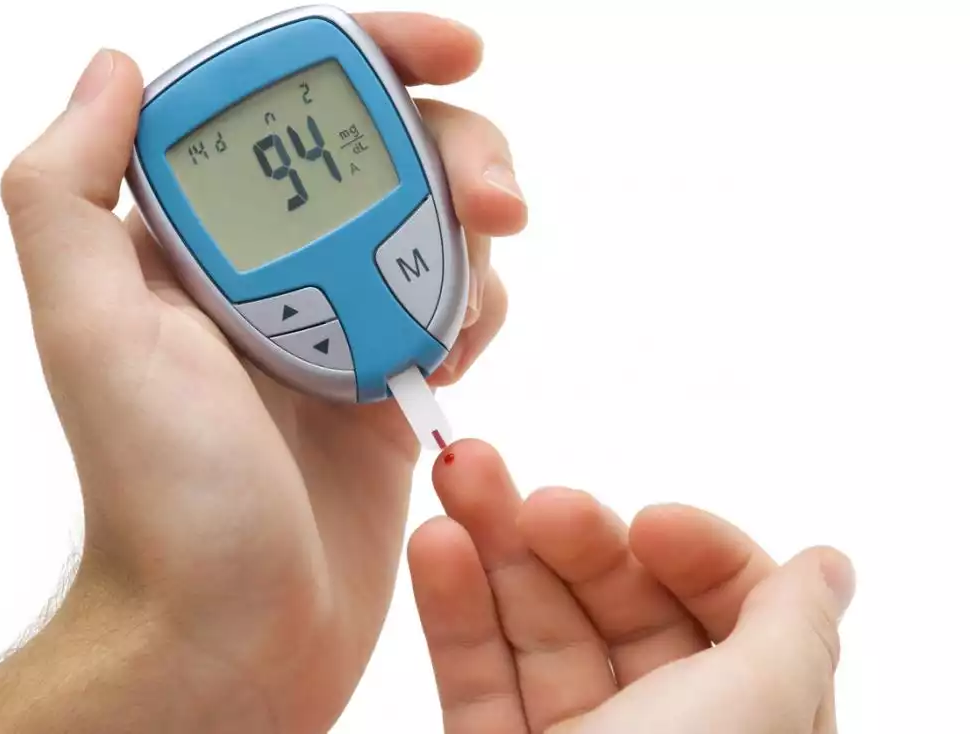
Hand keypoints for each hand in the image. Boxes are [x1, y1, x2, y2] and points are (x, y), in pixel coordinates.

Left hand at [0, 13, 524, 733]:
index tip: (452, 54)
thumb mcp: (92, 331)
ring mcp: (337, 323)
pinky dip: (476, 314)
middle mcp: (269, 270)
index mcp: (199, 238)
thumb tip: (114, 68)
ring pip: (437, 229)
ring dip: (471, 247)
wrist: (233, 632)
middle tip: (498, 202)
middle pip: (388, 156)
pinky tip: (457, 357)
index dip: (375, 61)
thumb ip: (67, 190)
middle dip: (459, 155)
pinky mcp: (389, 380)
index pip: (290, 107)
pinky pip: (457, 310)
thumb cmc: (166, 497)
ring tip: (457, 322)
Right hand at [410, 441, 854, 733]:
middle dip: (572, 535)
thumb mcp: (753, 714)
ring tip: (458, 477)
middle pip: (622, 607)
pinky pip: (476, 678)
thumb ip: (790, 631)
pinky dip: (454, 607)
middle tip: (523, 489)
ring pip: (537, 630)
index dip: (696, 553)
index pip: (731, 612)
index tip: (649, 522)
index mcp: (745, 724)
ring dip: (495, 548)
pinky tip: (439, 546)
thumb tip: (827, 566)